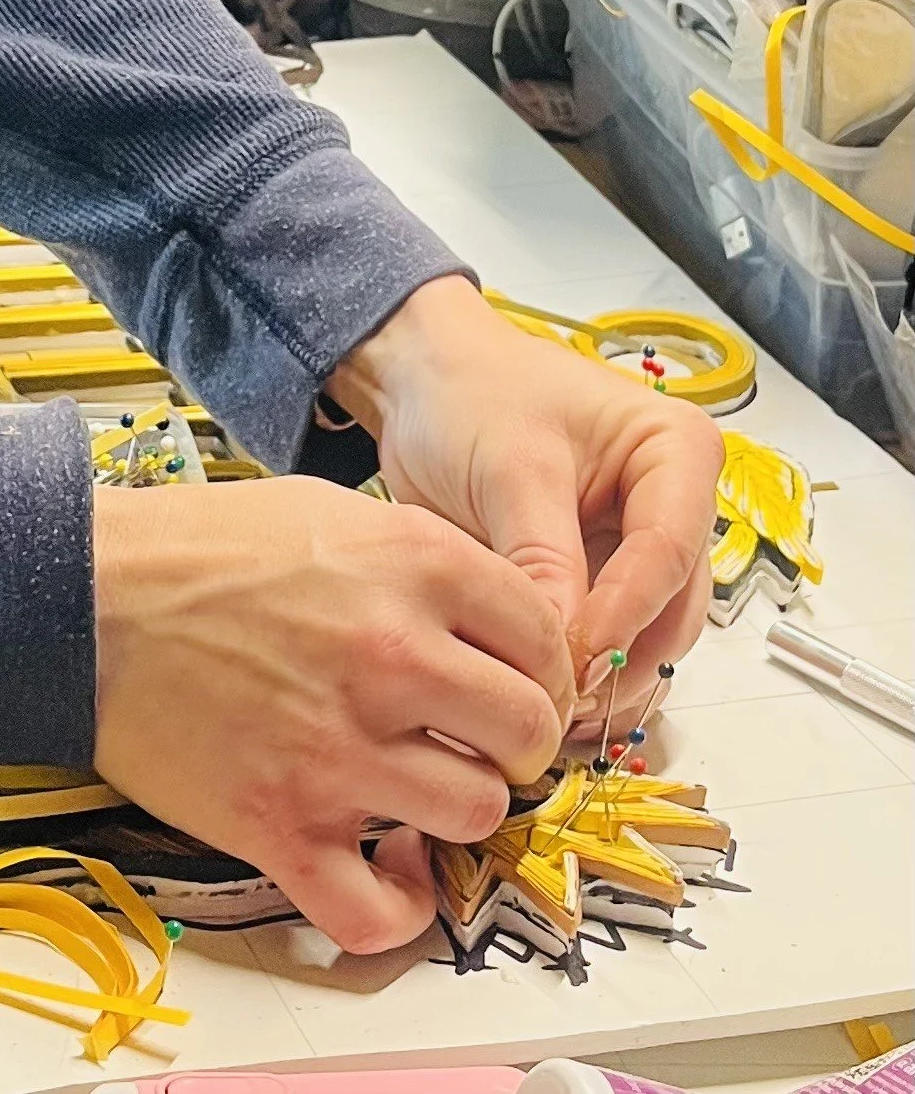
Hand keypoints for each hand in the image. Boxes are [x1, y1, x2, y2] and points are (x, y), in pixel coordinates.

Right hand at [92, 474, 570, 953]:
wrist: (85, 595)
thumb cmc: (201, 547)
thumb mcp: (330, 513)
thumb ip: (423, 562)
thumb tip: (495, 626)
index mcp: (411, 565)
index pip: (546, 641)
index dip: (540, 670)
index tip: (514, 685)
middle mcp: (390, 657)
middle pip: (526, 735)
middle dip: (513, 745)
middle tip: (475, 741)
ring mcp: (338, 748)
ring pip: (474, 816)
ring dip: (456, 810)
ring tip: (418, 788)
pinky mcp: (281, 824)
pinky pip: (380, 912)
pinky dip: (400, 907)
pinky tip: (391, 869)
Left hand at [328, 277, 724, 688]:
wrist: (422, 382)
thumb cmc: (469, 391)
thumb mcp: (509, 470)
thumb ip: (541, 560)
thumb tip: (566, 652)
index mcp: (674, 450)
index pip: (667, 550)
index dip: (625, 614)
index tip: (577, 661)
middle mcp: (673, 503)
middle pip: (672, 606)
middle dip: (622, 660)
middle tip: (563, 703)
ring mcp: (639, 546)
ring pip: (650, 637)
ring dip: (608, 681)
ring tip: (551, 712)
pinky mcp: (602, 579)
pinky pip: (612, 640)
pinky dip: (587, 675)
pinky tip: (547, 700)